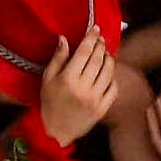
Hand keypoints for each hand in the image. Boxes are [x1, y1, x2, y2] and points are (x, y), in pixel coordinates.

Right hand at [33, 32, 121, 148]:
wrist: (57, 132)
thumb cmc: (50, 103)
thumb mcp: (47, 79)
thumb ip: (58, 58)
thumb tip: (64, 38)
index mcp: (68, 79)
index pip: (84, 52)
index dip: (91, 38)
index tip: (96, 28)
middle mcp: (84, 88)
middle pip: (98, 59)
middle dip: (101, 46)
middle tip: (101, 38)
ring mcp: (95, 99)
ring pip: (108, 72)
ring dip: (109, 59)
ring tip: (105, 53)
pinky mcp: (102, 109)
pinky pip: (113, 88)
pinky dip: (112, 78)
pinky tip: (108, 73)